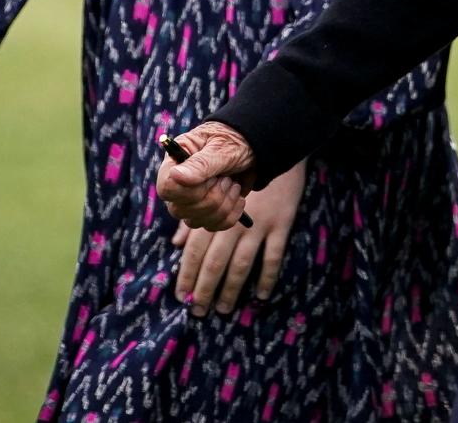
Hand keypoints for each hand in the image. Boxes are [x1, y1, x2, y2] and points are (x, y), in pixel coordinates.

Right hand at [157, 121, 256, 231]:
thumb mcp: (221, 147)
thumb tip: (175, 176)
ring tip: (233, 184)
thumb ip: (200, 164)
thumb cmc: (234, 140)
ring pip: (196, 221)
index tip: (211, 177)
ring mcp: (190, 201)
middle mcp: (178, 185)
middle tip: (227, 177)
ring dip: (223, 205)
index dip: (189, 191)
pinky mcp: (206, 213)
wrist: (253, 148)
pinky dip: (231, 214)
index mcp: (175, 163)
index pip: (166, 189)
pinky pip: (212, 226)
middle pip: (180, 210)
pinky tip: (238, 198)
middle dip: (212, 197)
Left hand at [171, 159, 305, 315]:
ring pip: (241, 264)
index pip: (194, 250)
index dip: (187, 274)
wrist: (274, 146)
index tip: (181, 296)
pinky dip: (267, 278)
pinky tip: (261, 296)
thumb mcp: (212, 190)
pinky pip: (274, 256)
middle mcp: (233, 220)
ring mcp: (259, 223)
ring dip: (231, 290)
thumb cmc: (240, 168)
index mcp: (214, 212)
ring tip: (224, 309)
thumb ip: (194, 218)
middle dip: (205, 289)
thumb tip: (175, 244)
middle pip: (215, 262)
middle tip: (198, 312)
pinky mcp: (281, 222)